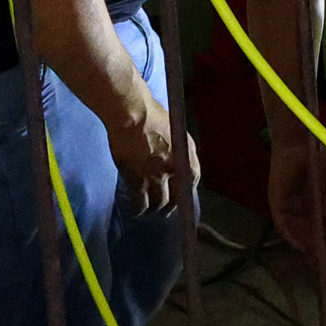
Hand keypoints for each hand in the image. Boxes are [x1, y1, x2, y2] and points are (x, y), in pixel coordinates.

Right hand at [105, 100, 185, 214]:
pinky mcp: (138, 180)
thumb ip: (179, 150)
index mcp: (186, 154)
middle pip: (177, 197)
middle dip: (171, 207)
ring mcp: (156, 176)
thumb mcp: (175, 131)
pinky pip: (141, 202)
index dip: (187, 192)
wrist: (132, 113)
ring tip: (151, 212)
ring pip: (158, 202)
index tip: (182, 198)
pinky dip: (139, 209)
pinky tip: (137, 211)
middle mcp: (175, 168)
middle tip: (166, 211)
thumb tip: (177, 164)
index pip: (192, 181)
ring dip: (155, 209)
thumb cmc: (152, 115)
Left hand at [268, 130, 325, 257]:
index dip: (324, 240)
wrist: (303, 142)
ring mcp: (287, 205)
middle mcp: (298, 207)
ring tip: (314, 257)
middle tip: (321, 263)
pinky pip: (282, 223)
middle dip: (313, 248)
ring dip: (303, 244)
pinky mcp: (277, 202)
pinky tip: (301, 245)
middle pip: (305, 232)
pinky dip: (291, 235)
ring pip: (294, 231)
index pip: (318, 226)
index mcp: (312, 202)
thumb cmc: (319, 157)